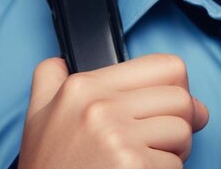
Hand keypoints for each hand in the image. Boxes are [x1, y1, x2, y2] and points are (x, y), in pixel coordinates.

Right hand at [18, 53, 208, 168]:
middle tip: (164, 139)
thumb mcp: (38, 118)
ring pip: (182, 131)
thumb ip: (50, 79)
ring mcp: (116, 139)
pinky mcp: (132, 167)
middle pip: (181, 99)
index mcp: (83, 87)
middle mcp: (100, 107)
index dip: (178, 86)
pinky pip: (174, 165)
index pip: (166, 66)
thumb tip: (61, 61)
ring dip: (175, 151)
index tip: (172, 104)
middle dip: (181, 121)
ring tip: (149, 160)